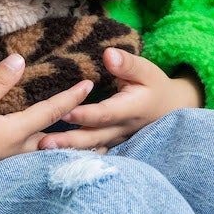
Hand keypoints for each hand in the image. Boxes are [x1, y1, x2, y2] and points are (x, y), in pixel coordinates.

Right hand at [0, 54, 94, 192]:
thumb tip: (21, 59)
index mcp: (15, 132)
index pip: (51, 112)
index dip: (71, 96)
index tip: (89, 84)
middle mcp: (18, 151)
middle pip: (57, 140)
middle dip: (80, 133)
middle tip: (104, 129)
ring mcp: (10, 164)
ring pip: (46, 154)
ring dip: (67, 149)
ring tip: (89, 149)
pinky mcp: (0, 171)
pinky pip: (33, 163)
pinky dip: (48, 157)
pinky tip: (48, 157)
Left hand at [37, 47, 203, 151]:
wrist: (170, 109)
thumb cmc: (154, 86)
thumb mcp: (147, 70)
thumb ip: (127, 63)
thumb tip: (108, 54)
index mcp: (131, 108)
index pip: (105, 113)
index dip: (85, 114)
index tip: (64, 111)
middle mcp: (122, 128)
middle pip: (93, 137)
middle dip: (68, 141)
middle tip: (44, 143)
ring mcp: (116, 139)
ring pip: (91, 148)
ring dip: (68, 151)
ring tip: (43, 152)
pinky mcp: (110, 143)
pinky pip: (92, 152)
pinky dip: (75, 156)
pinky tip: (54, 159)